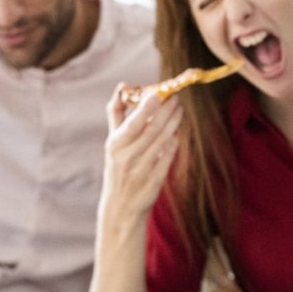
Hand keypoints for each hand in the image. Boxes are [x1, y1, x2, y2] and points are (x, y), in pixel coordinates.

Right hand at [100, 84, 181, 222]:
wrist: (121, 205)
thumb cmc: (118, 165)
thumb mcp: (113, 141)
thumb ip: (117, 113)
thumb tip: (123, 86)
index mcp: (115, 145)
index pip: (133, 124)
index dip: (147, 108)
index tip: (159, 93)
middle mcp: (127, 157)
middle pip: (152, 130)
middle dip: (166, 112)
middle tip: (176, 98)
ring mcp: (142, 170)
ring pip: (162, 142)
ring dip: (173, 123)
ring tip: (179, 109)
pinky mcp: (155, 181)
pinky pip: (168, 157)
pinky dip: (174, 143)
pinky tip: (178, 131)